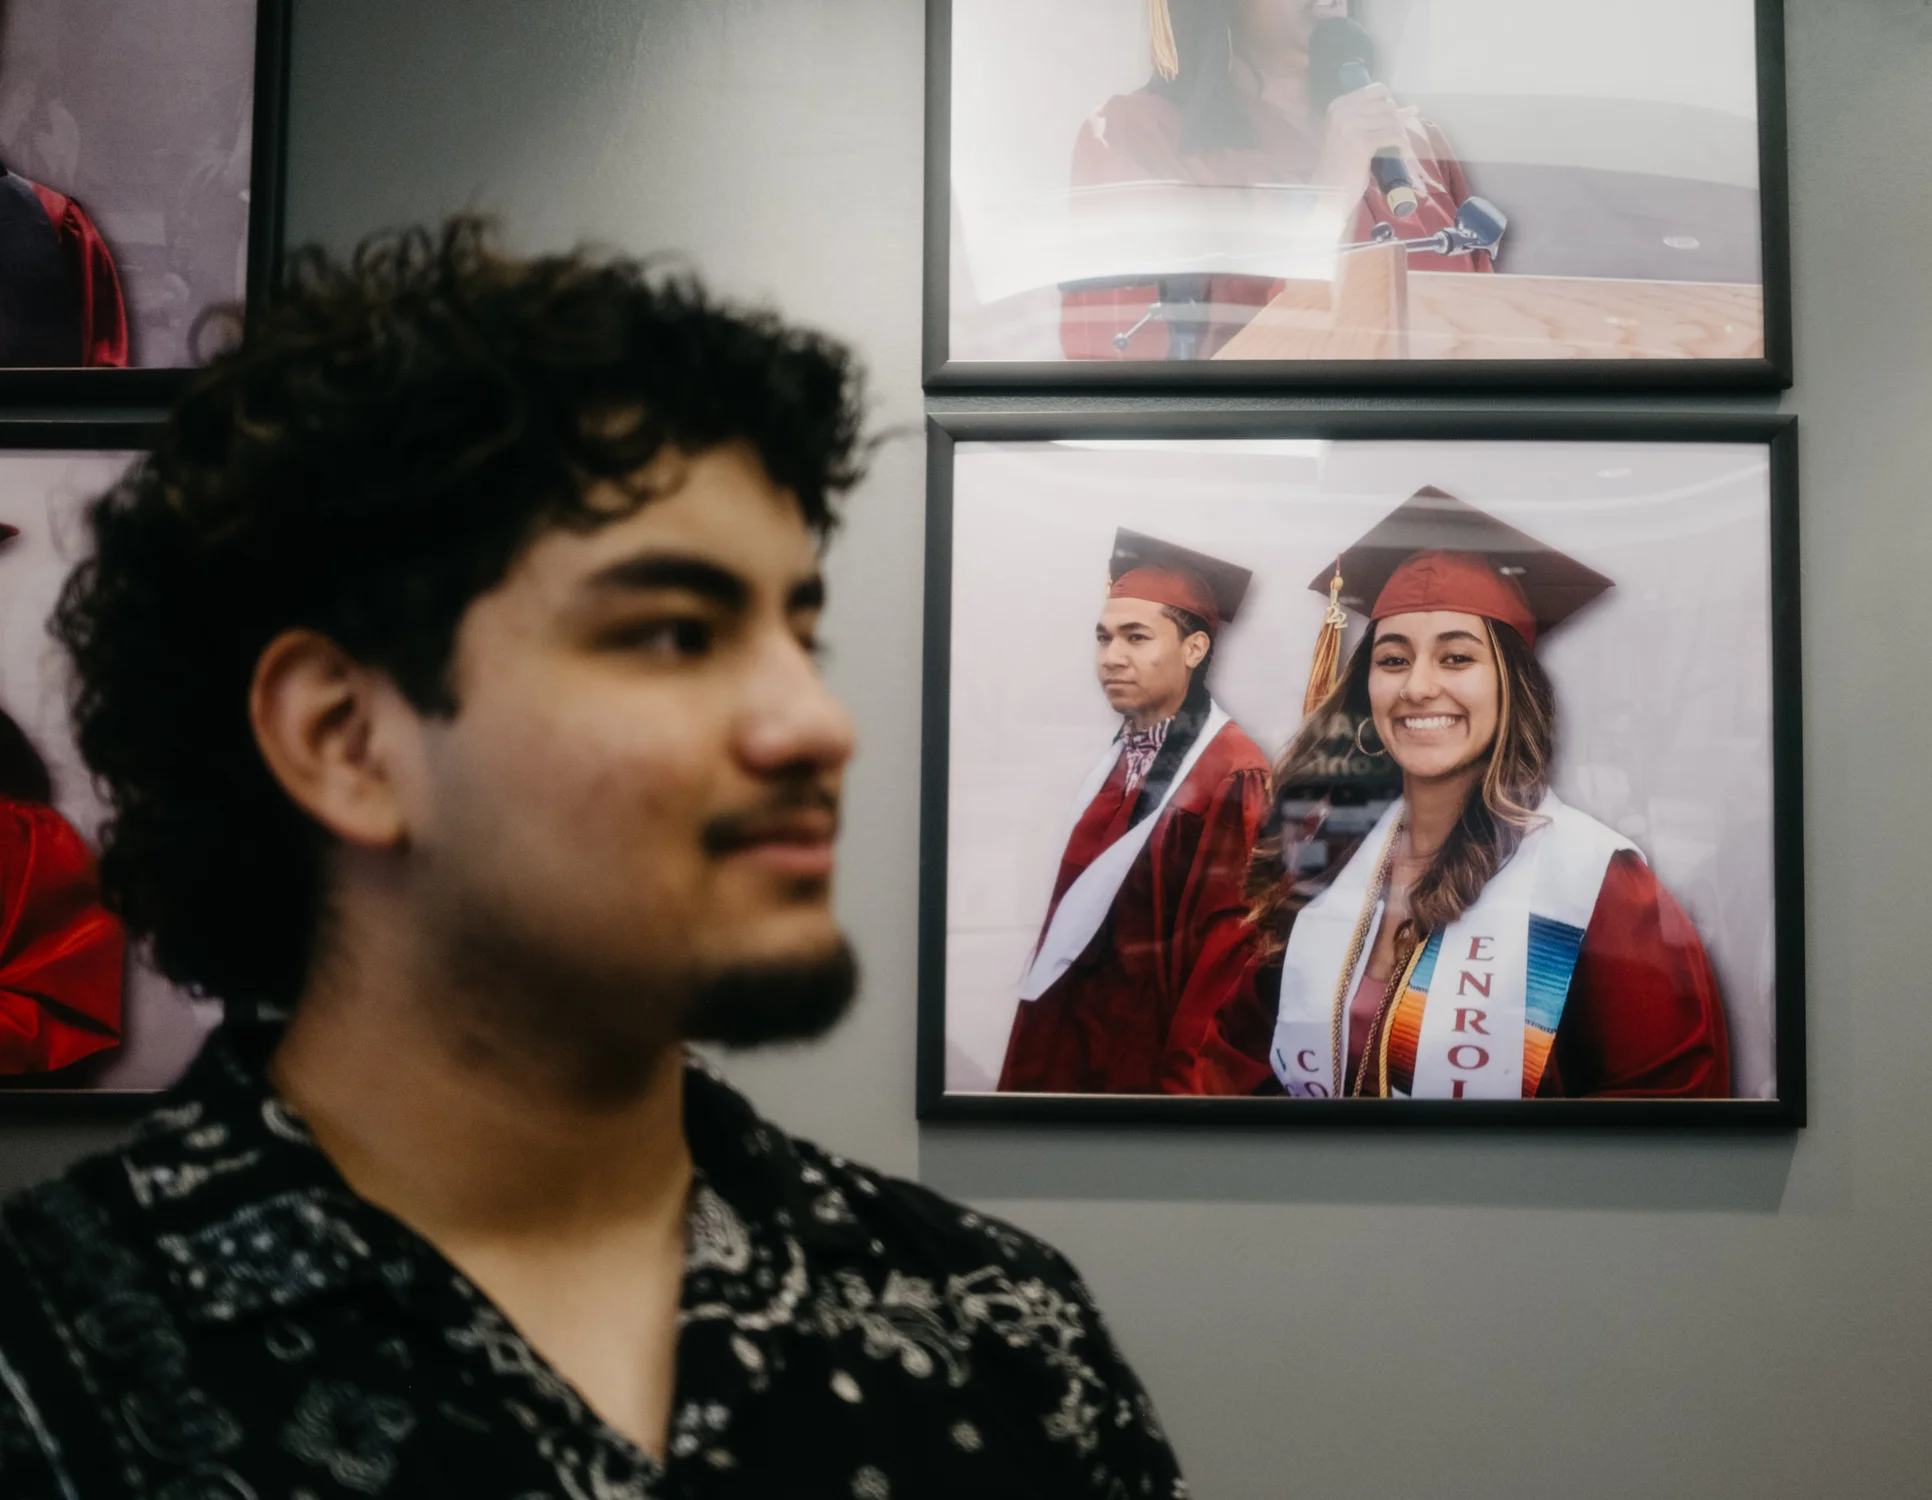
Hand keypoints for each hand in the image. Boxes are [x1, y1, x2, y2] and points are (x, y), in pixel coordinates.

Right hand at [1313, 84, 1440, 204]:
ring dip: (1399, 132)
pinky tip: (1401, 150)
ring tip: (1397, 145)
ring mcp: (1350, 126)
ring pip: (1391, 120)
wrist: (1329, 190)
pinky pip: (1391, 135)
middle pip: (1386, 105)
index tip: (1390, 120)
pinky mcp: (1362, 142)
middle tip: (1395, 136)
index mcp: (1338, 106)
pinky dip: (1400, 142)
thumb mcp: (1356, 134)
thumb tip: (1413, 108)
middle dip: (1396, 120)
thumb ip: (1379, 118)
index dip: (1389, 104)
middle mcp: (1342, 112)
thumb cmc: (1343, 163)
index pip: (1377, 90)